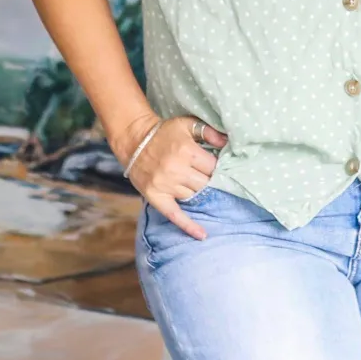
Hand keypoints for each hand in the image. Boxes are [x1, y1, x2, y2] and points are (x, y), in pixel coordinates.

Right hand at [118, 113, 228, 238]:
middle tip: (209, 178)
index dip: (218, 168)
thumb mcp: (186, 124)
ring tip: (198, 187)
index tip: (220, 168)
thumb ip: (208, 131)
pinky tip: (202, 235)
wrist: (134, 140)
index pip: (213, 168)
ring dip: (198, 193)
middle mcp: (177, 169)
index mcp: (187, 151)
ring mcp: (166, 185)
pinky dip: (189, 226)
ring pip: (193, 196)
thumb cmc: (164, 132)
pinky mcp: (156, 196)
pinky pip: (175, 215)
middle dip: (209, 181)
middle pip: (205, 184)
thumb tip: (227, 142)